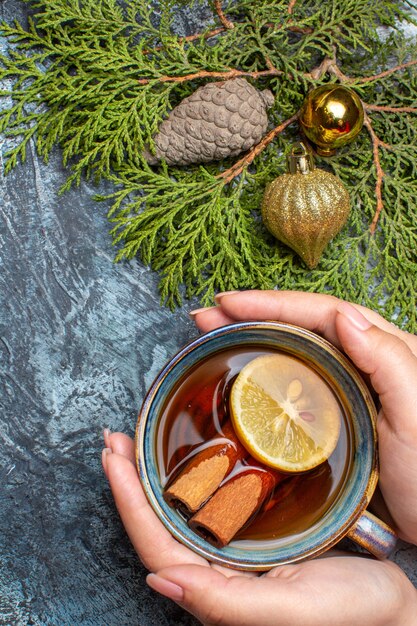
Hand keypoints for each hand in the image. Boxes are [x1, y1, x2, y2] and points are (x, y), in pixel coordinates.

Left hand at [102, 432, 416, 625]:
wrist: (392, 604)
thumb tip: (158, 581)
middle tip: (114, 440)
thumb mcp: (289, 608)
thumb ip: (224, 602)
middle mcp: (217, 569)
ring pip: (180, 510)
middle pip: (158, 520)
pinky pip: (210, 503)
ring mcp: (234, 551)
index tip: (112, 456)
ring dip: (153, 474)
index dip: (128, 500)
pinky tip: (188, 457)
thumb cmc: (351, 612)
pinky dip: (190, 476)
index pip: (155, 541)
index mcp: (216, 591)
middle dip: (131, 479)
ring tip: (134, 442)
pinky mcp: (254, 534)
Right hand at [192, 290, 416, 544]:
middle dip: (251, 314)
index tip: (229, 303)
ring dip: (251, 337)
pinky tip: (240, 375)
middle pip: (301, 324)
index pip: (322, 314)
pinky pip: (292, 382)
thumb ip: (389, 362)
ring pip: (292, 348)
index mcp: (385, 351)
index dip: (273, 303)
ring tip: (212, 334)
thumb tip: (345, 316)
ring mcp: (343, 388)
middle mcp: (362, 361)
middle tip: (207, 316)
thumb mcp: (416, 418)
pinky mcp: (330, 415)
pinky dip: (263, 371)